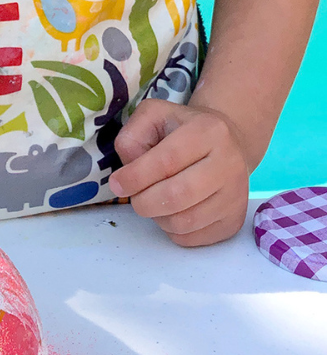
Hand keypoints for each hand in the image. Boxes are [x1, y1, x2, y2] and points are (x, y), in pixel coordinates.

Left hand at [108, 99, 249, 246]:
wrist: (226, 145)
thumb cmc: (181, 132)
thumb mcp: (153, 117)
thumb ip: (132, 138)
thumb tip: (125, 176)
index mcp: (208, 131)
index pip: (167, 161)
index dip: (135, 177)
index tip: (117, 184)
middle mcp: (229, 163)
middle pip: (176, 196)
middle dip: (143, 202)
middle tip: (135, 196)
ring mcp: (236, 195)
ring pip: (183, 222)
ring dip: (157, 217)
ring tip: (156, 200)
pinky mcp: (233, 220)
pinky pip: (191, 237)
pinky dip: (172, 230)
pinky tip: (174, 211)